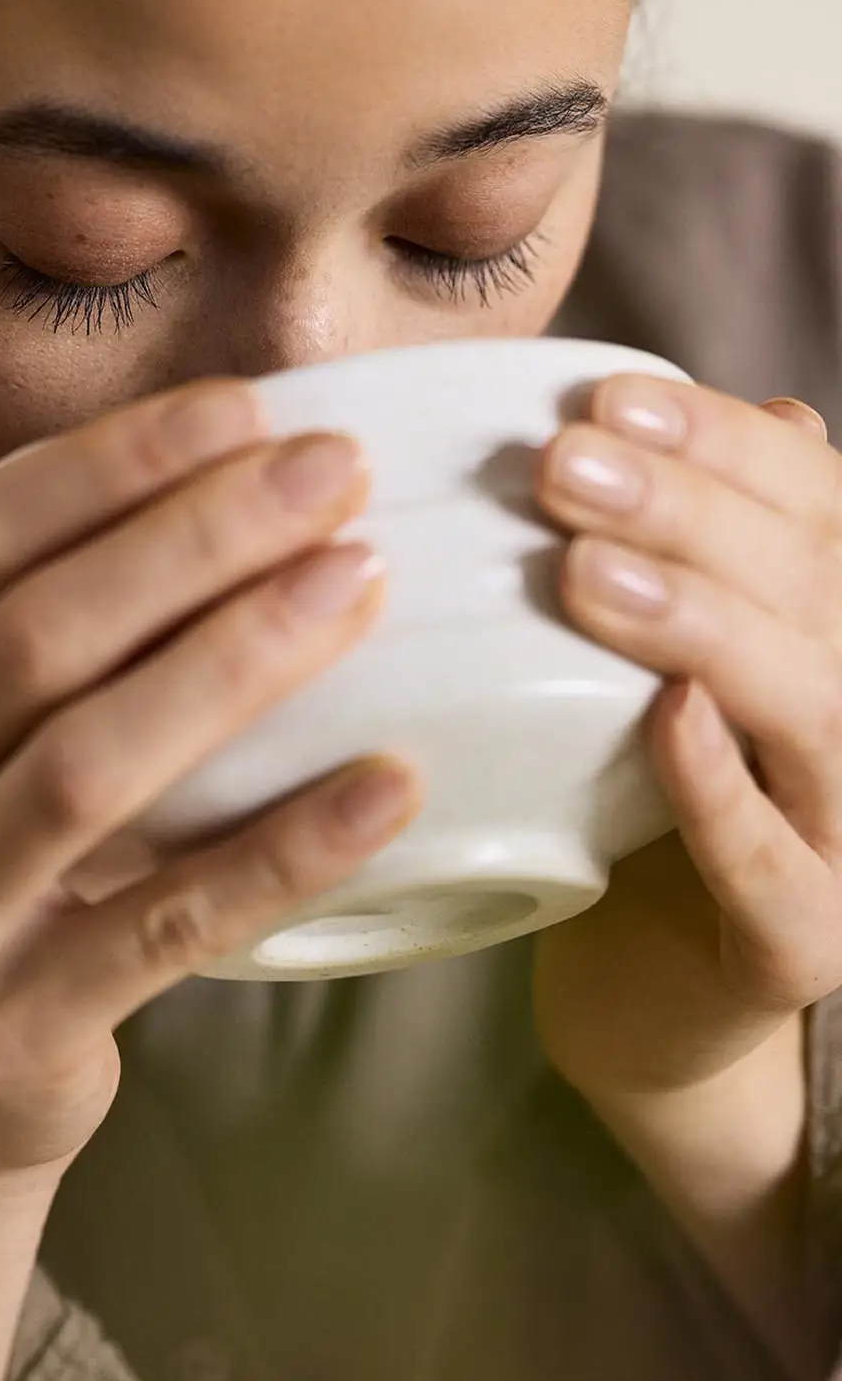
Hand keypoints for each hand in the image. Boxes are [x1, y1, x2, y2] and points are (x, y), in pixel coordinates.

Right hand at [0, 378, 419, 1240]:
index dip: (108, 469)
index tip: (245, 414)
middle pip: (36, 639)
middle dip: (198, 538)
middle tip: (337, 473)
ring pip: (94, 766)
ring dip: (240, 659)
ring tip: (362, 580)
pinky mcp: (18, 1028)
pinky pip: (172, 923)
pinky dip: (284, 848)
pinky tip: (390, 778)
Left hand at [532, 376, 841, 1100]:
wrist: (652, 980)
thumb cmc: (642, 787)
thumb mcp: (673, 650)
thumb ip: (715, 547)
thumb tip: (778, 412)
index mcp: (841, 629)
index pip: (819, 511)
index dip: (724, 446)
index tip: (603, 400)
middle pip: (814, 592)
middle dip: (688, 515)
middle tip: (566, 465)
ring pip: (812, 711)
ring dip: (703, 628)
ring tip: (586, 571)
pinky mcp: (803, 945)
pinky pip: (775, 869)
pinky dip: (724, 791)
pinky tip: (668, 720)